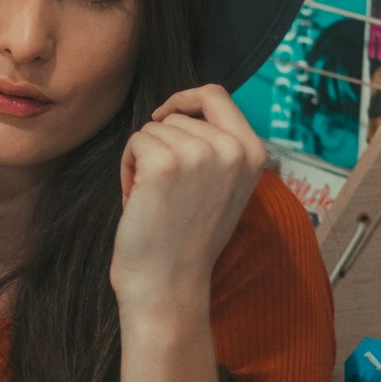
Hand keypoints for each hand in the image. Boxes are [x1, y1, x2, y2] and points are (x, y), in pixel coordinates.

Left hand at [109, 85, 266, 319]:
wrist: (169, 285)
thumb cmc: (186, 241)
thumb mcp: (223, 187)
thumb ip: (217, 149)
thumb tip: (187, 107)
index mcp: (253, 152)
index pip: (216, 95)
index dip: (185, 99)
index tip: (164, 117)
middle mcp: (232, 148)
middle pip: (178, 114)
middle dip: (160, 144)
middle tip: (163, 190)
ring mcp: (200, 153)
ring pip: (152, 129)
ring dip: (142, 159)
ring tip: (153, 200)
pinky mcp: (165, 163)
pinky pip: (134, 143)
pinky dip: (127, 169)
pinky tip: (138, 201)